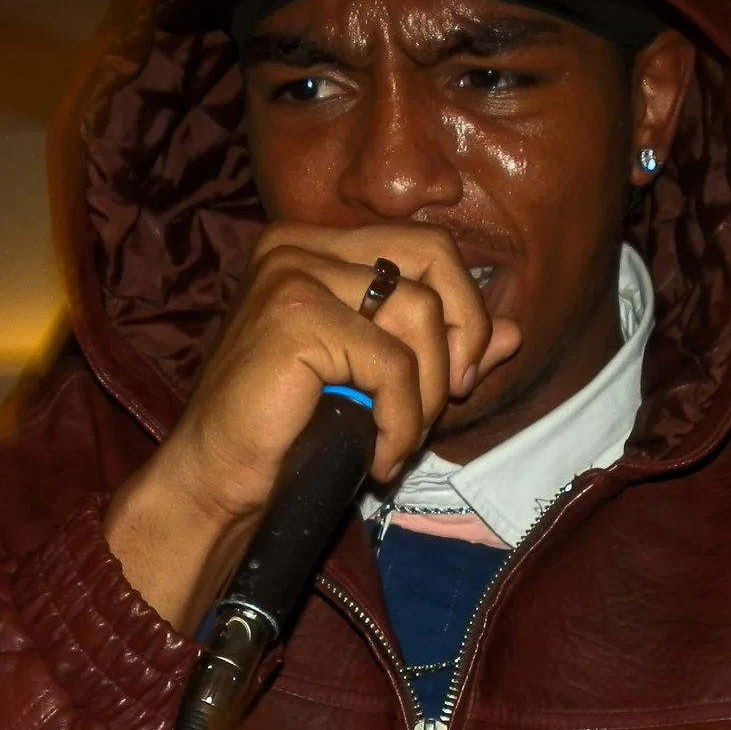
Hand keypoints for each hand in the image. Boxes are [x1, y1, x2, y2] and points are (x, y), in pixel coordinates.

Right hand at [102, 223, 521, 630]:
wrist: (217, 483)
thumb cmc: (288, 437)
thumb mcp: (378, 386)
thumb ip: (439, 351)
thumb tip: (513, 332)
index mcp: (314, 247)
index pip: (424, 246)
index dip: (463, 310)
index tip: (457, 380)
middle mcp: (298, 246)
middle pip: (434, 254)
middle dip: (463, 331)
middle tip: (448, 399)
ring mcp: (292, 274)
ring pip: (420, 313)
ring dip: (425, 394)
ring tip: (396, 441)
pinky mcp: (295, 316)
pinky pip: (394, 363)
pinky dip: (401, 420)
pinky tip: (378, 456)